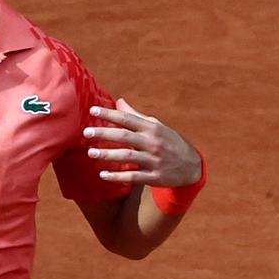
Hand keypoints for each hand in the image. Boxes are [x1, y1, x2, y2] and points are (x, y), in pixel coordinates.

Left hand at [84, 99, 201, 187]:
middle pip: (125, 136)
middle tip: (86, 132)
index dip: (110, 114)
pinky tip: (103, 175)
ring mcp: (154, 160)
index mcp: (151, 128)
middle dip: (105, 133)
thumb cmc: (169, 142)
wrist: (191, 166)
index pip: (127, 118)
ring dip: (108, 155)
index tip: (93, 110)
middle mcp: (152, 143)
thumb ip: (136, 116)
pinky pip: (133, 176)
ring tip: (91, 153)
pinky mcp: (154, 177)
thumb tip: (119, 102)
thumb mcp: (156, 126)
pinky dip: (117, 176)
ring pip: (128, 156)